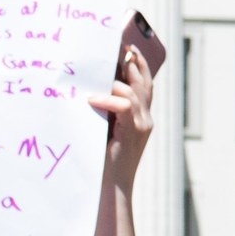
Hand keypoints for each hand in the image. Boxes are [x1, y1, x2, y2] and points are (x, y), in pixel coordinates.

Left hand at [89, 34, 157, 188]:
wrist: (110, 188)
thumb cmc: (101, 161)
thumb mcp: (104, 129)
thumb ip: (104, 111)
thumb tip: (88, 87)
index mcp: (141, 118)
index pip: (145, 84)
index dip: (139, 64)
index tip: (128, 48)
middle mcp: (146, 119)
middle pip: (144, 82)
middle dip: (133, 62)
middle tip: (120, 47)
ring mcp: (142, 125)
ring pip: (135, 91)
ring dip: (116, 82)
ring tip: (98, 77)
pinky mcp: (134, 132)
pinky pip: (125, 106)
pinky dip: (109, 99)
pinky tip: (92, 100)